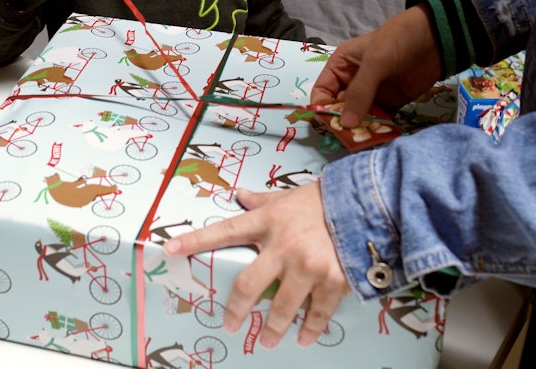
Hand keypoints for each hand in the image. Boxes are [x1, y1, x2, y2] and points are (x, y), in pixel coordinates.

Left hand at [164, 184, 350, 347]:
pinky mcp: (332, 281)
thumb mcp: (285, 197)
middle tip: (230, 324)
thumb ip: (260, 201)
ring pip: (281, 307)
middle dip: (236, 309)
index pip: (223, 231)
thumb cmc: (321, 200)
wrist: (366, 204)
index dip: (194, 241)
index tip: (169, 250)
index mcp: (266, 222)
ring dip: (273, 328)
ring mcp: (307, 266)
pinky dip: (310, 329)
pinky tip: (303, 338)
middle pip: (248, 284)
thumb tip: (239, 195)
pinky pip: (316, 313)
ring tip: (269, 341)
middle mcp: (282, 246)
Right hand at [310, 6, 441, 127]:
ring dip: (360, 128)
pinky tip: (379, 136)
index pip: (322, 91)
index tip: (329, 124)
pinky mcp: (391, 103)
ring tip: (364, 139)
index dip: (322, 107)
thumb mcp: (375, 62)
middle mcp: (352, 81)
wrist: (436, 37)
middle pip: (338, 107)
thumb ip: (359, 92)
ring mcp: (372, 93)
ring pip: (358, 116)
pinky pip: (379, 119)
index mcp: (341, 66)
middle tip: (348, 136)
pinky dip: (377, 128)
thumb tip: (345, 123)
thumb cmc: (398, 41)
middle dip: (341, 122)